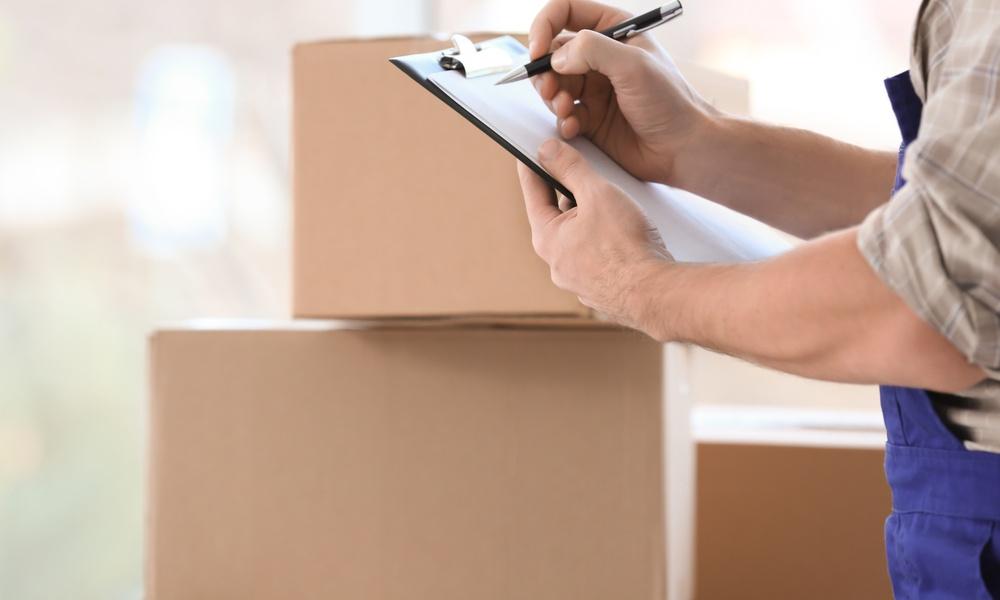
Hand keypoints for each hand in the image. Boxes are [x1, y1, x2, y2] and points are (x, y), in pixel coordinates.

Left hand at [518, 138, 672, 329]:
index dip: (533, 164)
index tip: (534, 147)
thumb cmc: (625, 245)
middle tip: (581, 169)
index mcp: (546, 238)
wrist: (655, 295)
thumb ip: (571, 168)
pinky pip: (597, 257)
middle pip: (556, 215)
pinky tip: (624, 233)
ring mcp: (577, 280)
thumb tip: (547, 150)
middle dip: (568, 192)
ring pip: (579, 238)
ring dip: (590, 219)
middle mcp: (556, 262)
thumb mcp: (597, 194)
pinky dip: (605, 241)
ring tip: (612, 203)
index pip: (533, 191)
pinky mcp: (599, 289)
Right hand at [529, 0, 714, 185]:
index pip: (565, 13)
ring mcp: (594, 88)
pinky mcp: (591, 118)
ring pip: (553, 85)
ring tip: (566, 110)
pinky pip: (562, 115)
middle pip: (552, 53)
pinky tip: (574, 128)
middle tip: (550, 90)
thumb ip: (593, 50)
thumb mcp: (633, 65)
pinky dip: (562, 121)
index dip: (544, 28)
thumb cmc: (670, 102)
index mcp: (613, 30)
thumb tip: (556, 57)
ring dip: (552, 98)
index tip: (537, 52)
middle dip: (545, 72)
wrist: (683, 148)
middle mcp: (600, 57)